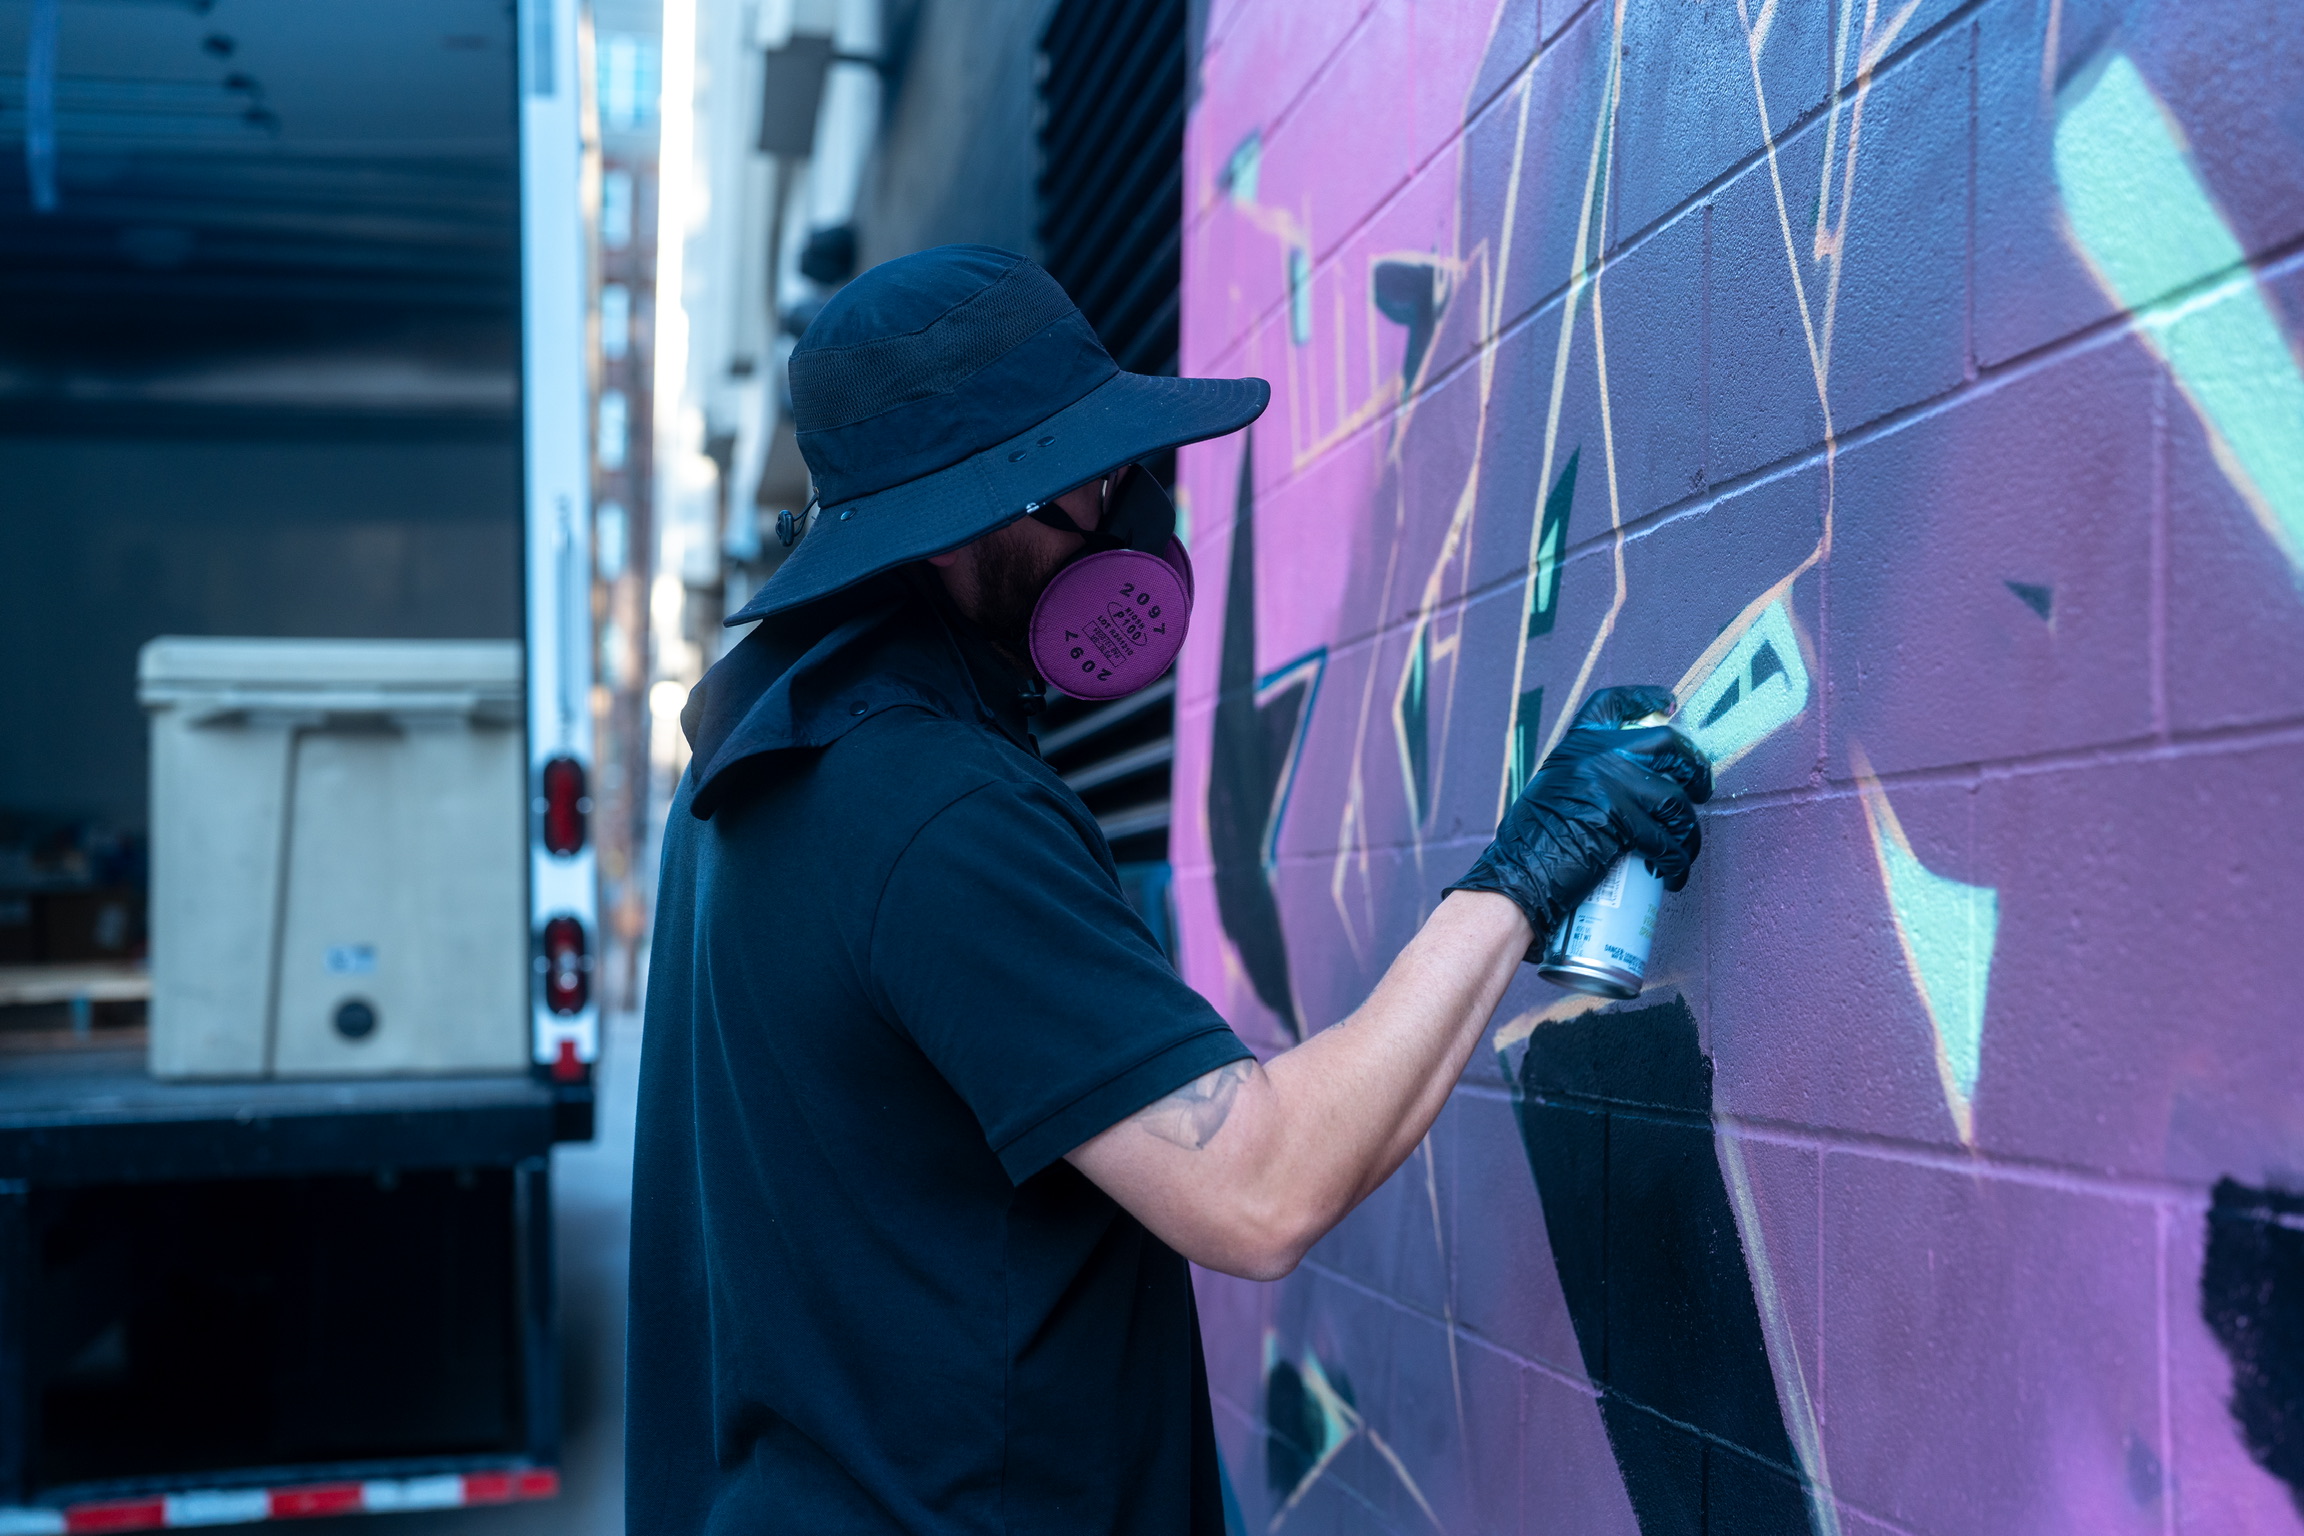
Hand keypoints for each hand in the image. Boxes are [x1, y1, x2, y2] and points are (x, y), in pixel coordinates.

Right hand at [1445, 685, 1712, 957]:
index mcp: (1574, 746)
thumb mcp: (1555, 792)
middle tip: (1702, 789)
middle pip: (1666, 745)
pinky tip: (1674, 874)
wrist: (1516, 877)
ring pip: (1674, 799)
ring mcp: (1608, 783)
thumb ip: (1588, 779)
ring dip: (1689, 829)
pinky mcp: (1619, 819)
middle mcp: (1593, 756)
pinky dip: (1676, 861)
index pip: (1612, 704)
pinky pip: (1666, 839)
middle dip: (1694, 768)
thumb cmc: (1532, 846)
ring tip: (1685, 849)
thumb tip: (1636, 784)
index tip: (1668, 704)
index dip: (1645, 698)